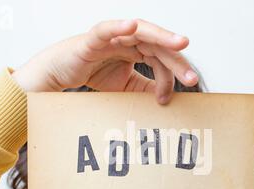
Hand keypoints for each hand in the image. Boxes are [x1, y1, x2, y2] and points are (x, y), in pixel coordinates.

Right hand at [12, 19, 198, 103]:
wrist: (62, 74)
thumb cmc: (93, 73)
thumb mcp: (126, 86)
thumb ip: (145, 88)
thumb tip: (167, 97)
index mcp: (137, 49)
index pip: (161, 58)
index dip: (173, 73)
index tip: (182, 90)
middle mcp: (128, 39)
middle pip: (158, 45)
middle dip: (176, 59)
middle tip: (191, 77)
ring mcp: (112, 36)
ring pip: (140, 32)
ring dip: (161, 37)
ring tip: (179, 42)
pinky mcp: (93, 39)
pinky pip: (107, 30)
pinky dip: (119, 26)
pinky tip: (132, 26)